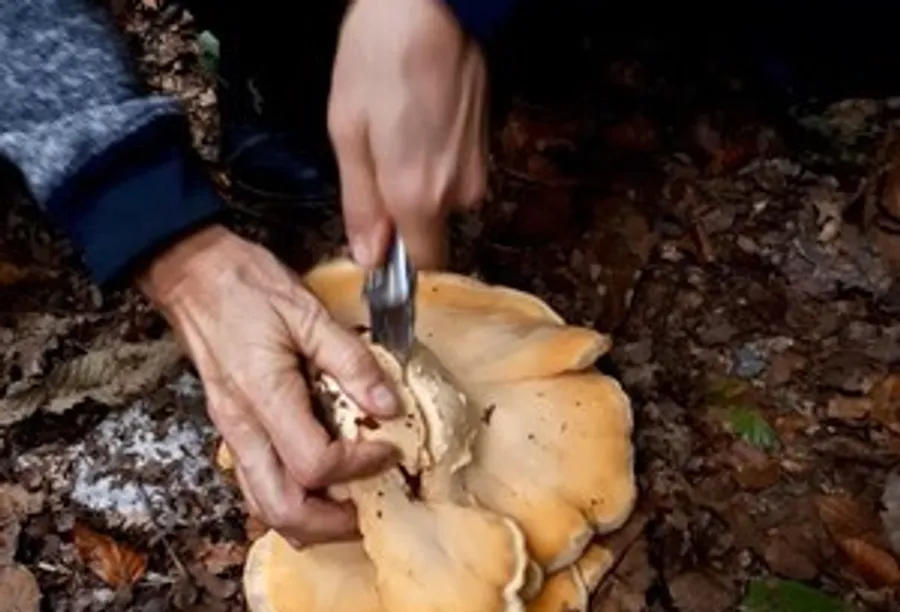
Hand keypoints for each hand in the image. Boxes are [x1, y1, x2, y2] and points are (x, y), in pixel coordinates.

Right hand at [137, 225, 398, 546]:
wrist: (191, 274)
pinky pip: (255, 483)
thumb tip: (388, 404)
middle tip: (369, 510)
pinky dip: (289, 498)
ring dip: (307, 520)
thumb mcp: (306, 312)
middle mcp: (242, 426)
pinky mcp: (232, 427)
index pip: (314, 463)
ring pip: (262, 506)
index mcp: (263, 396)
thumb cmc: (242, 286)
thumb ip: (350, 360)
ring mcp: (232, 432)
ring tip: (347, 508)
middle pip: (281, 509)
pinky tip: (316, 484)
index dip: (359, 466)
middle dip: (330, 524)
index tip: (388, 449)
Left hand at [328, 0, 488, 269]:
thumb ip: (360, 205)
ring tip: (395, 130)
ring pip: (441, 199)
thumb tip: (369, 257)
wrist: (434, 6)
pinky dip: (433, 158)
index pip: (421, 266)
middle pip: (429, 229)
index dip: (397, 262)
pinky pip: (454, 172)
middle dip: (400, 210)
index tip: (377, 246)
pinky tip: (417, 118)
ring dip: (416, 180)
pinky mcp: (485, 145)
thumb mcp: (348, 132)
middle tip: (375, 160)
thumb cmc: (381, 59)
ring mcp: (477, 168)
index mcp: (417, 197)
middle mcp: (457, 192)